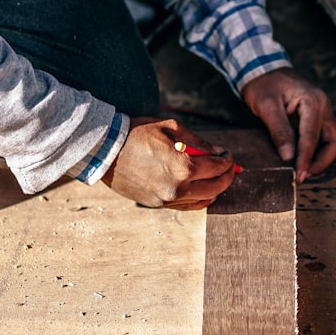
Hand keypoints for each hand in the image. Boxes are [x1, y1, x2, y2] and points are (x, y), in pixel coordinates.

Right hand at [101, 117, 237, 209]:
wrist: (105, 150)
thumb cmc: (136, 134)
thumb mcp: (170, 128)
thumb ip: (198, 141)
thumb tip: (217, 152)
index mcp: (183, 167)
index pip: (217, 167)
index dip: (228, 160)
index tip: (228, 154)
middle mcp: (177, 188)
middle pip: (216, 187)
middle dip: (227, 176)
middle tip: (230, 167)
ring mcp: (167, 199)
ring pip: (203, 200)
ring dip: (215, 189)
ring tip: (218, 178)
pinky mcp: (157, 205)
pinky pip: (187, 206)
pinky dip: (200, 199)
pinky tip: (204, 191)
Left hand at [240, 67, 335, 182]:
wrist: (263, 68)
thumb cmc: (263, 84)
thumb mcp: (266, 105)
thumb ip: (279, 130)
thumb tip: (288, 156)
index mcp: (313, 101)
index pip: (313, 137)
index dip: (306, 159)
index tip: (298, 175)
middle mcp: (324, 107)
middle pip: (334, 142)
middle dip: (321, 162)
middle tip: (303, 175)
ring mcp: (323, 113)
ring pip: (331, 142)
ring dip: (320, 159)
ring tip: (301, 170)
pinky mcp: (316, 118)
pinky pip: (322, 139)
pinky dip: (315, 152)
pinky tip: (301, 160)